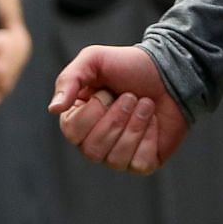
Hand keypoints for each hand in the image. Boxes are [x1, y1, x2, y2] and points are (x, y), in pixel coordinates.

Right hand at [50, 44, 189, 174]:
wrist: (169, 71)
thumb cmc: (129, 65)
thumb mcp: (94, 59)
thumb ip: (69, 79)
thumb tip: (53, 109)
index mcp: (77, 119)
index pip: (72, 131)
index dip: (94, 110)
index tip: (108, 90)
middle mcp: (93, 141)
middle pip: (92, 150)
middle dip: (117, 117)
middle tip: (131, 95)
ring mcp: (117, 155)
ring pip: (115, 159)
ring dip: (135, 125)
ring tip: (145, 104)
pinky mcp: (142, 162)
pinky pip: (139, 164)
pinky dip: (149, 138)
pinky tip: (154, 122)